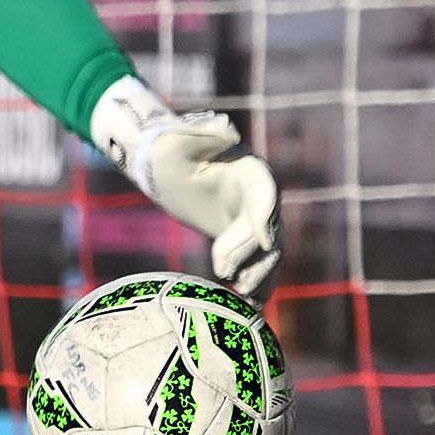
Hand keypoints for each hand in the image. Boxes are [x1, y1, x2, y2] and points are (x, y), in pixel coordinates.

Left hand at [91, 78, 280, 299]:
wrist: (165, 165)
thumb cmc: (170, 149)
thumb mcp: (180, 140)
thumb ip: (203, 134)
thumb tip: (226, 128)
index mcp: (249, 169)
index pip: (266, 194)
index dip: (267, 217)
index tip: (266, 242)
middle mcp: (258, 194)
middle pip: (268, 228)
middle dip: (252, 253)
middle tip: (225, 272)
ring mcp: (252, 216)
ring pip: (267, 251)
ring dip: (260, 274)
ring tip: (245, 297)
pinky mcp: (241, 234)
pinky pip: (255, 260)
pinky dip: (256, 281)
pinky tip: (251, 306)